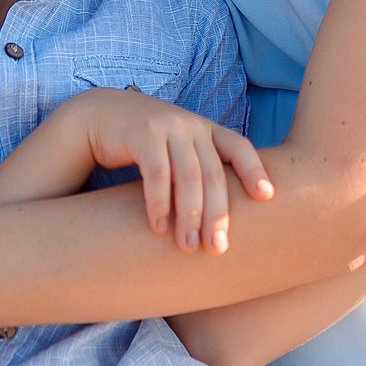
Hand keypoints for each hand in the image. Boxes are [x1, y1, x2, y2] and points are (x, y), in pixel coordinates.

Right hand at [67, 87, 271, 252]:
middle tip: (218, 248)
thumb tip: (222, 218)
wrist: (98, 116)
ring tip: (189, 246)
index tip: (267, 197)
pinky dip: (159, 203)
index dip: (254, 170)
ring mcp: (167, 126)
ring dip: (190, 215)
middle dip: (218, 214)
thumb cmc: (143, 144)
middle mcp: (191, 125)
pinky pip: (156, 173)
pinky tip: (159, 227)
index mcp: (205, 130)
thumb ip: (197, 170)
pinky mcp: (142, 133)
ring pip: (188, 175)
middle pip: (213, 173)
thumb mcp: (176, 151)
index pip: (239, 147)